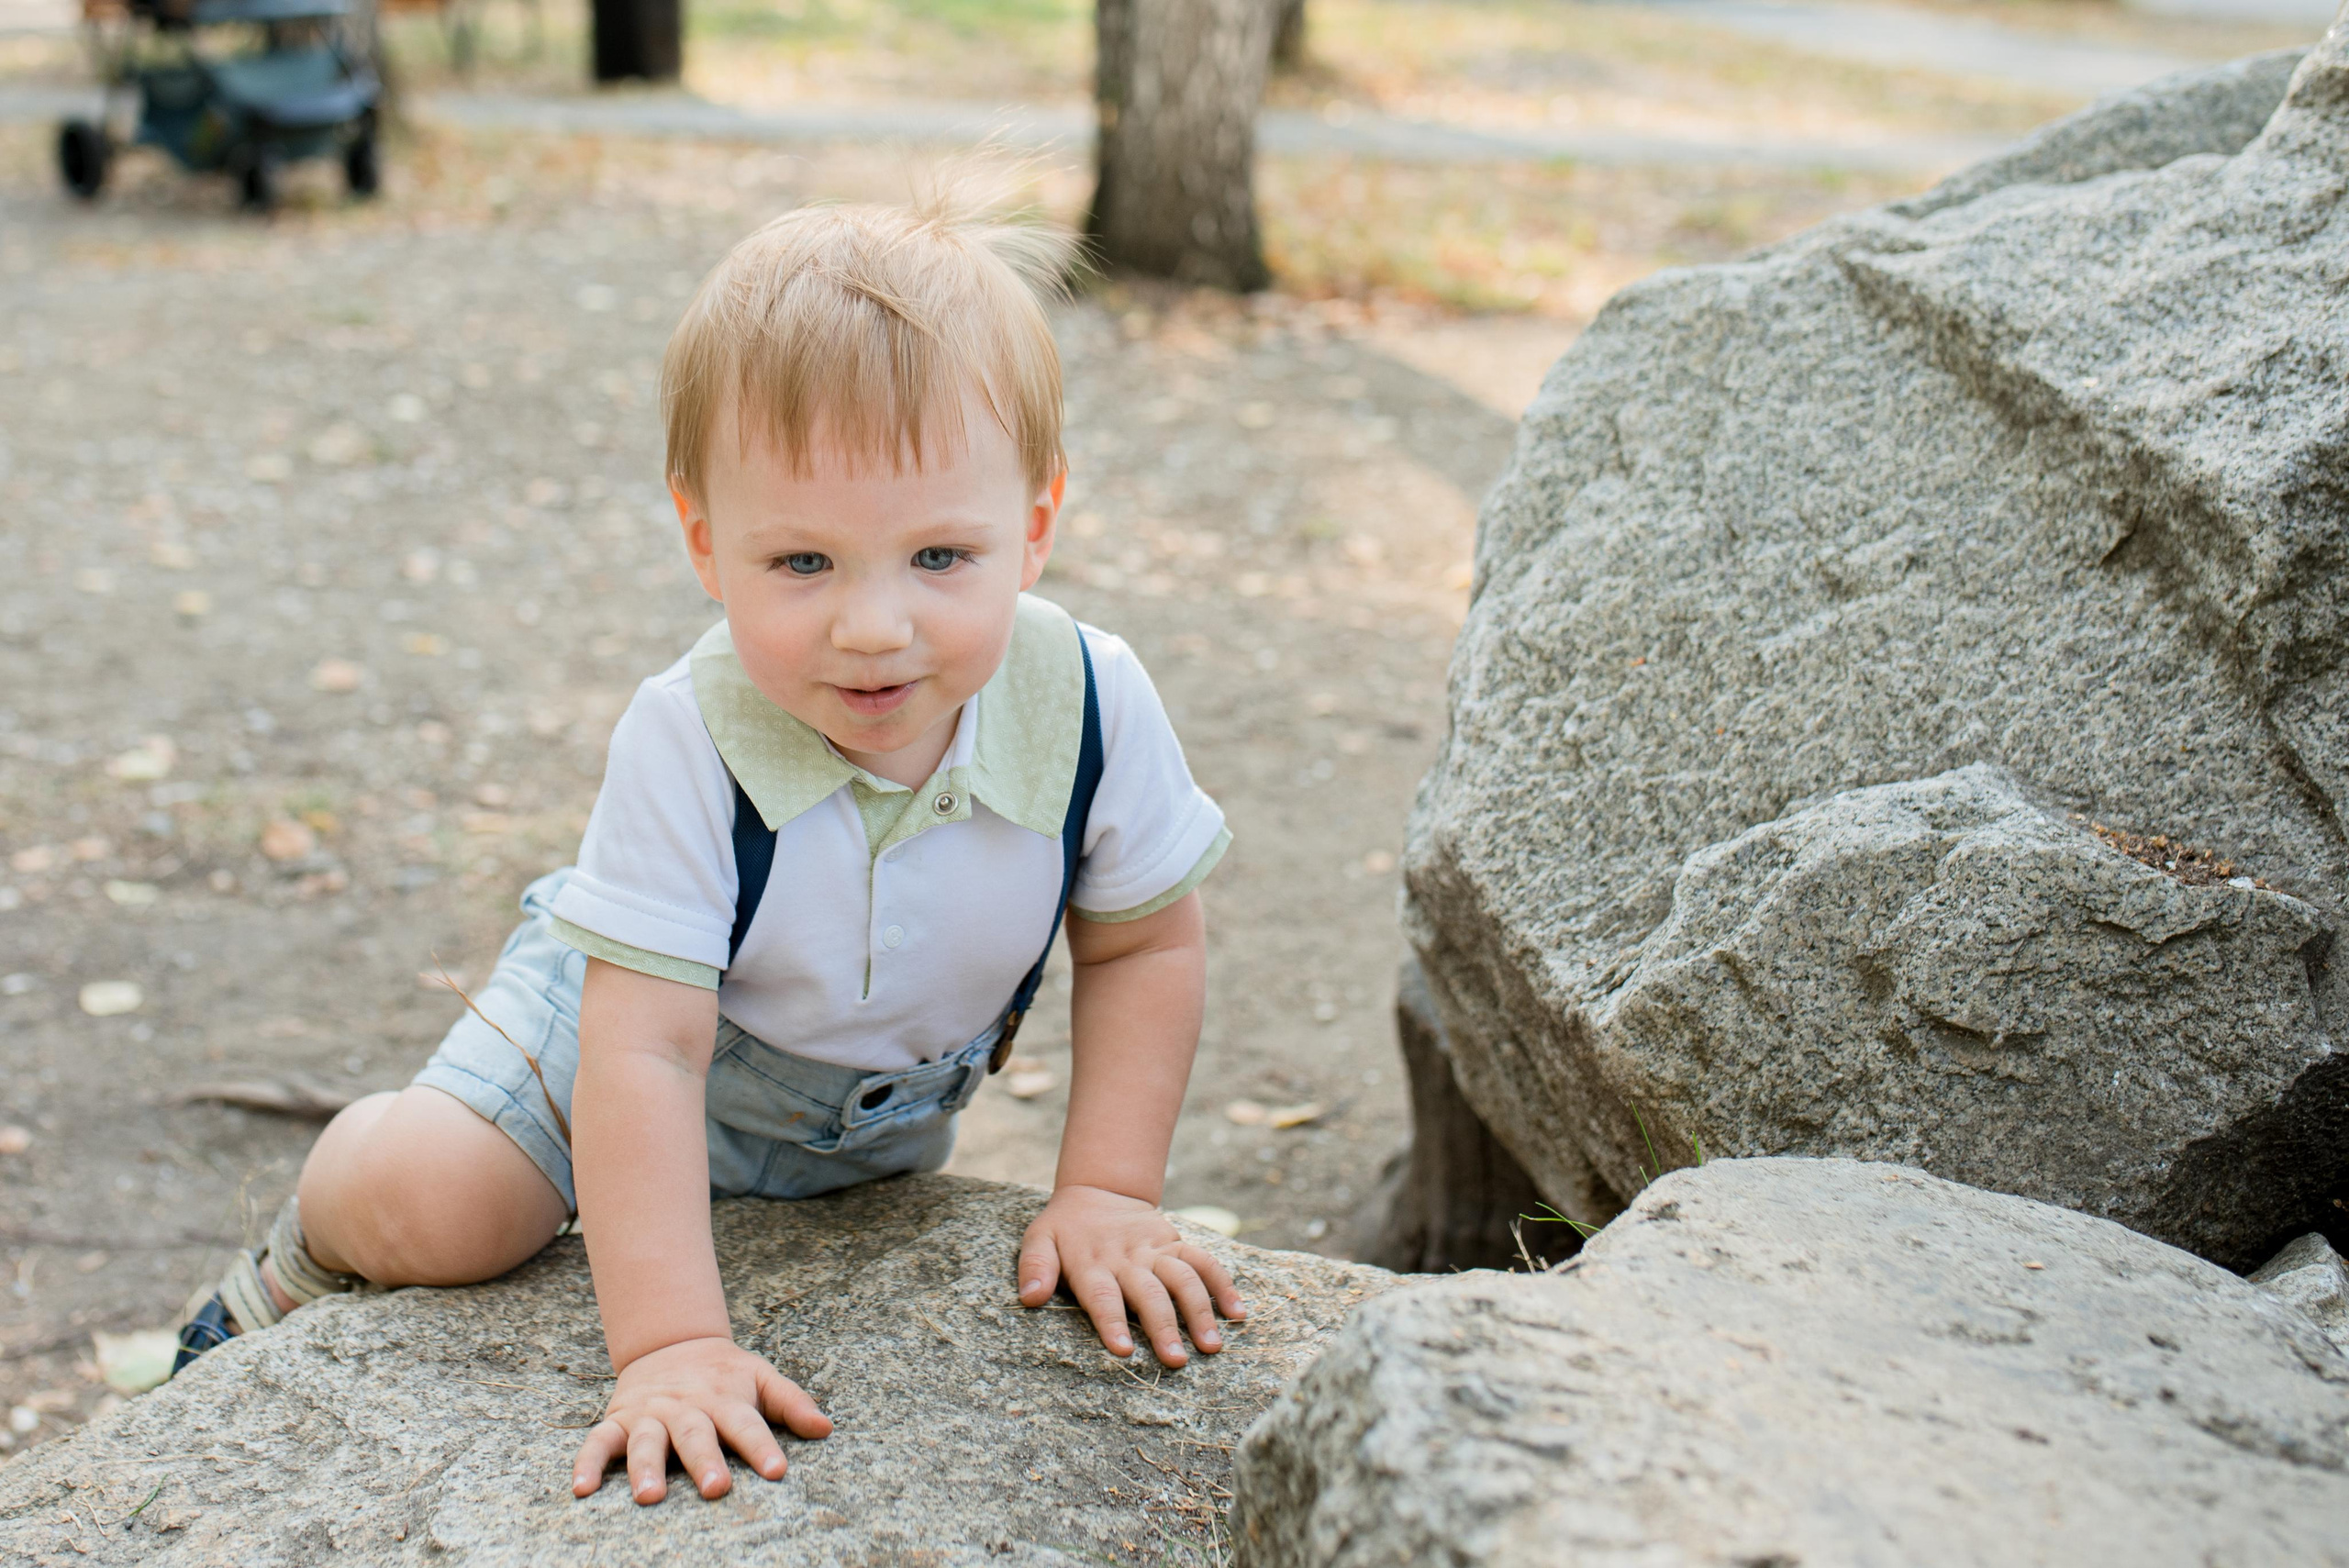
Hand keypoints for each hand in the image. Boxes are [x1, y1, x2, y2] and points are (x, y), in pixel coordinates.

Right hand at [570, 1336, 831, 1503]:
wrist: (671, 1342)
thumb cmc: (725, 1373)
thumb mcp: (761, 1377)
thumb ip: (792, 1402)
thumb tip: (827, 1428)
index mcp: (725, 1398)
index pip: (747, 1424)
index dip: (762, 1447)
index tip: (777, 1471)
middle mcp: (687, 1407)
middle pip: (696, 1435)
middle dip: (705, 1462)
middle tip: (717, 1488)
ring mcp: (650, 1414)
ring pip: (647, 1441)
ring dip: (646, 1467)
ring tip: (649, 1497)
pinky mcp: (619, 1421)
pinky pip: (598, 1442)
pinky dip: (587, 1463)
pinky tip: (582, 1489)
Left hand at [1016, 1185, 1245, 1366]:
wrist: (1098, 1191)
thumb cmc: (1064, 1229)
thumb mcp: (1038, 1239)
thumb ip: (1034, 1267)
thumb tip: (1029, 1298)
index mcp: (1091, 1263)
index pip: (1103, 1296)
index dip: (1112, 1323)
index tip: (1124, 1351)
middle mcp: (1126, 1257)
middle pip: (1149, 1292)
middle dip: (1164, 1326)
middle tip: (1176, 1361)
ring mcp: (1155, 1249)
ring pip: (1183, 1277)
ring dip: (1199, 1311)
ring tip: (1211, 1346)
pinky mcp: (1175, 1243)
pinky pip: (1204, 1261)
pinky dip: (1223, 1284)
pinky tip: (1237, 1313)